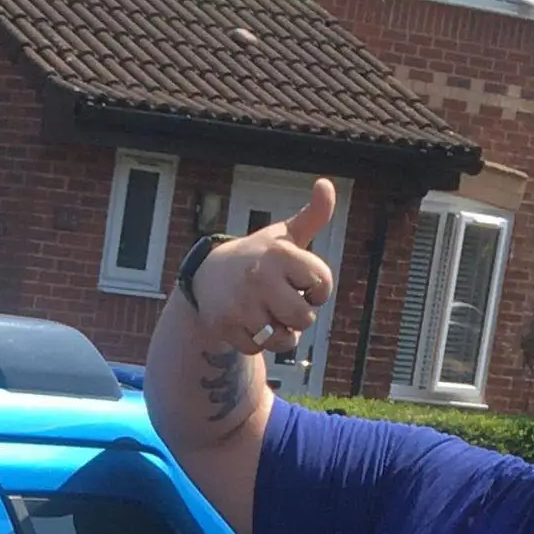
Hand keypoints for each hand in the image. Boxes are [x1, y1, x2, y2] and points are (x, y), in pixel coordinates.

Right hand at [176, 179, 335, 361]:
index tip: (302, 282)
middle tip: (282, 302)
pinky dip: (256, 342)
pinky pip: (257, 349)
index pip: (322, 285)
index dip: (317, 290)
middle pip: (304, 317)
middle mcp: (259, 276)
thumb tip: (326, 184)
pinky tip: (247, 323)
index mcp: (279, 252)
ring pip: (282, 339)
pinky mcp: (224, 325)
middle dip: (299, 316)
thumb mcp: (285, 236)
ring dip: (280, 333)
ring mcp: (240, 303)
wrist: (208, 275)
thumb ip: (314, 215)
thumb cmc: (259, 257)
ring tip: (267, 314)